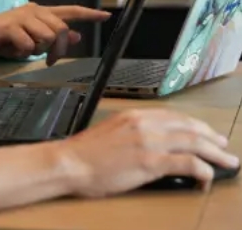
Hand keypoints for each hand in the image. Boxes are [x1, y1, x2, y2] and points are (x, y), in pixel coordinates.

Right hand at [0, 3, 109, 60]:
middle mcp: (33, 10)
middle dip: (58, 49)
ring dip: (38, 50)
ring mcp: (22, 16)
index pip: (69, 11)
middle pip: (60, 30)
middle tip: (48, 62)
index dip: (88, 14)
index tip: (105, 16)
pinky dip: (23, 53)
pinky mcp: (11, 25)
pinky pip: (29, 45)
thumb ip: (52, 36)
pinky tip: (12, 49)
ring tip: (24, 49)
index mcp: (40, 11)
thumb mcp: (31, 39)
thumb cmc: (3, 38)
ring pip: (47, 37)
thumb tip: (77, 36)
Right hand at [56, 109, 239, 196]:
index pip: (174, 116)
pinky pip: (187, 163)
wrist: (69, 163)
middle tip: (224, 147)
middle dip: (211, 138)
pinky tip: (206, 177)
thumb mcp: (111, 134)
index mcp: (133, 116)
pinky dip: (202, 170)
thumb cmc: (84, 154)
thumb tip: (152, 146)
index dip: (195, 125)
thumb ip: (133, 135)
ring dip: (215, 153)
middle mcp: (143, 124)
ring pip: (193, 143)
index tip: (206, 133)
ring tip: (226, 161)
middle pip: (189, 127)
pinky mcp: (150, 162)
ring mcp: (148, 142)